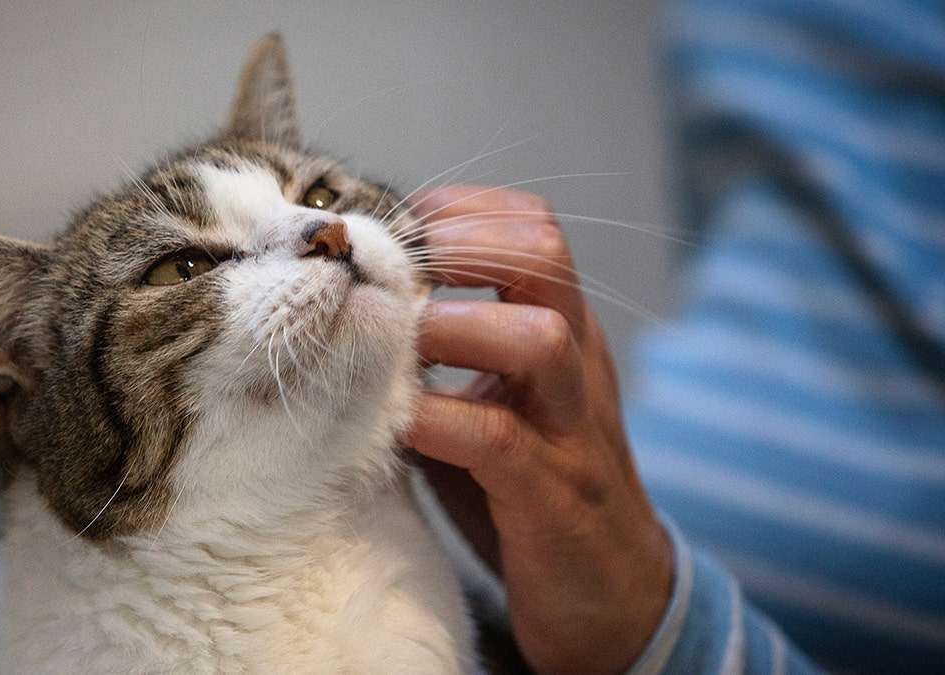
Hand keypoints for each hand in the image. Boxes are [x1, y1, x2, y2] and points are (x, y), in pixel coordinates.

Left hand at [404, 186, 672, 674]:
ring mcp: (571, 428)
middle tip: (396, 272)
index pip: (532, 229)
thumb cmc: (531, 494)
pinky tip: (401, 421)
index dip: (460, 212)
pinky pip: (500, 440)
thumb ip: (439, 363)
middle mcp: (576, 365)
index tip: (396, 231)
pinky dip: (441, 420)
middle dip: (461, 245)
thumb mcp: (489, 408)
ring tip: (403, 340)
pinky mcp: (553, 495)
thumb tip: (352, 317)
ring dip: (456, 325)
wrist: (613, 598)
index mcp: (563, 334)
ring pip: (539, 337)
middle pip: (545, 256)